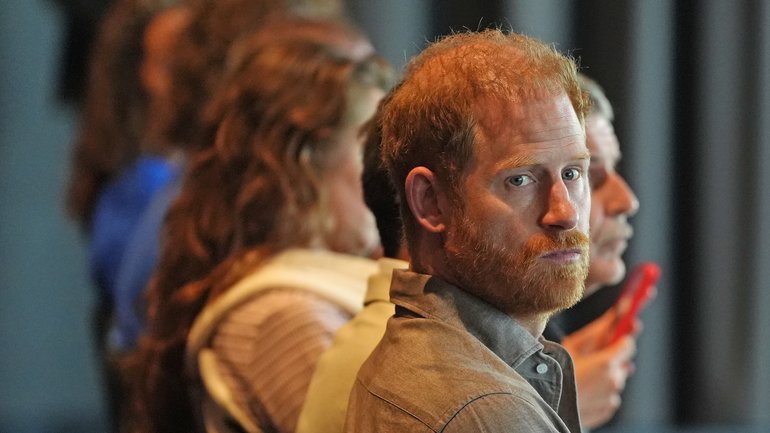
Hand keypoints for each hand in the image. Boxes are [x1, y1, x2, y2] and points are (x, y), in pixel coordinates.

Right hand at [561, 308, 637, 428]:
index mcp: (607, 363)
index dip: (619, 338)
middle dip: (608, 358)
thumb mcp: (573, 345)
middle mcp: (614, 381)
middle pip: (621, 362)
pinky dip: (600, 391)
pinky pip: (609, 395)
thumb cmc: (556, 373)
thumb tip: (617, 314)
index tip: (614, 335)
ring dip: (603, 375)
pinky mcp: (607, 410)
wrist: (545, 406)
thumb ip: (598, 330)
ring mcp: (612, 398)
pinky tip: (583, 389)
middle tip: (588, 358)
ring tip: (581, 376)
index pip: (628, 344)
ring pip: (614, 379)